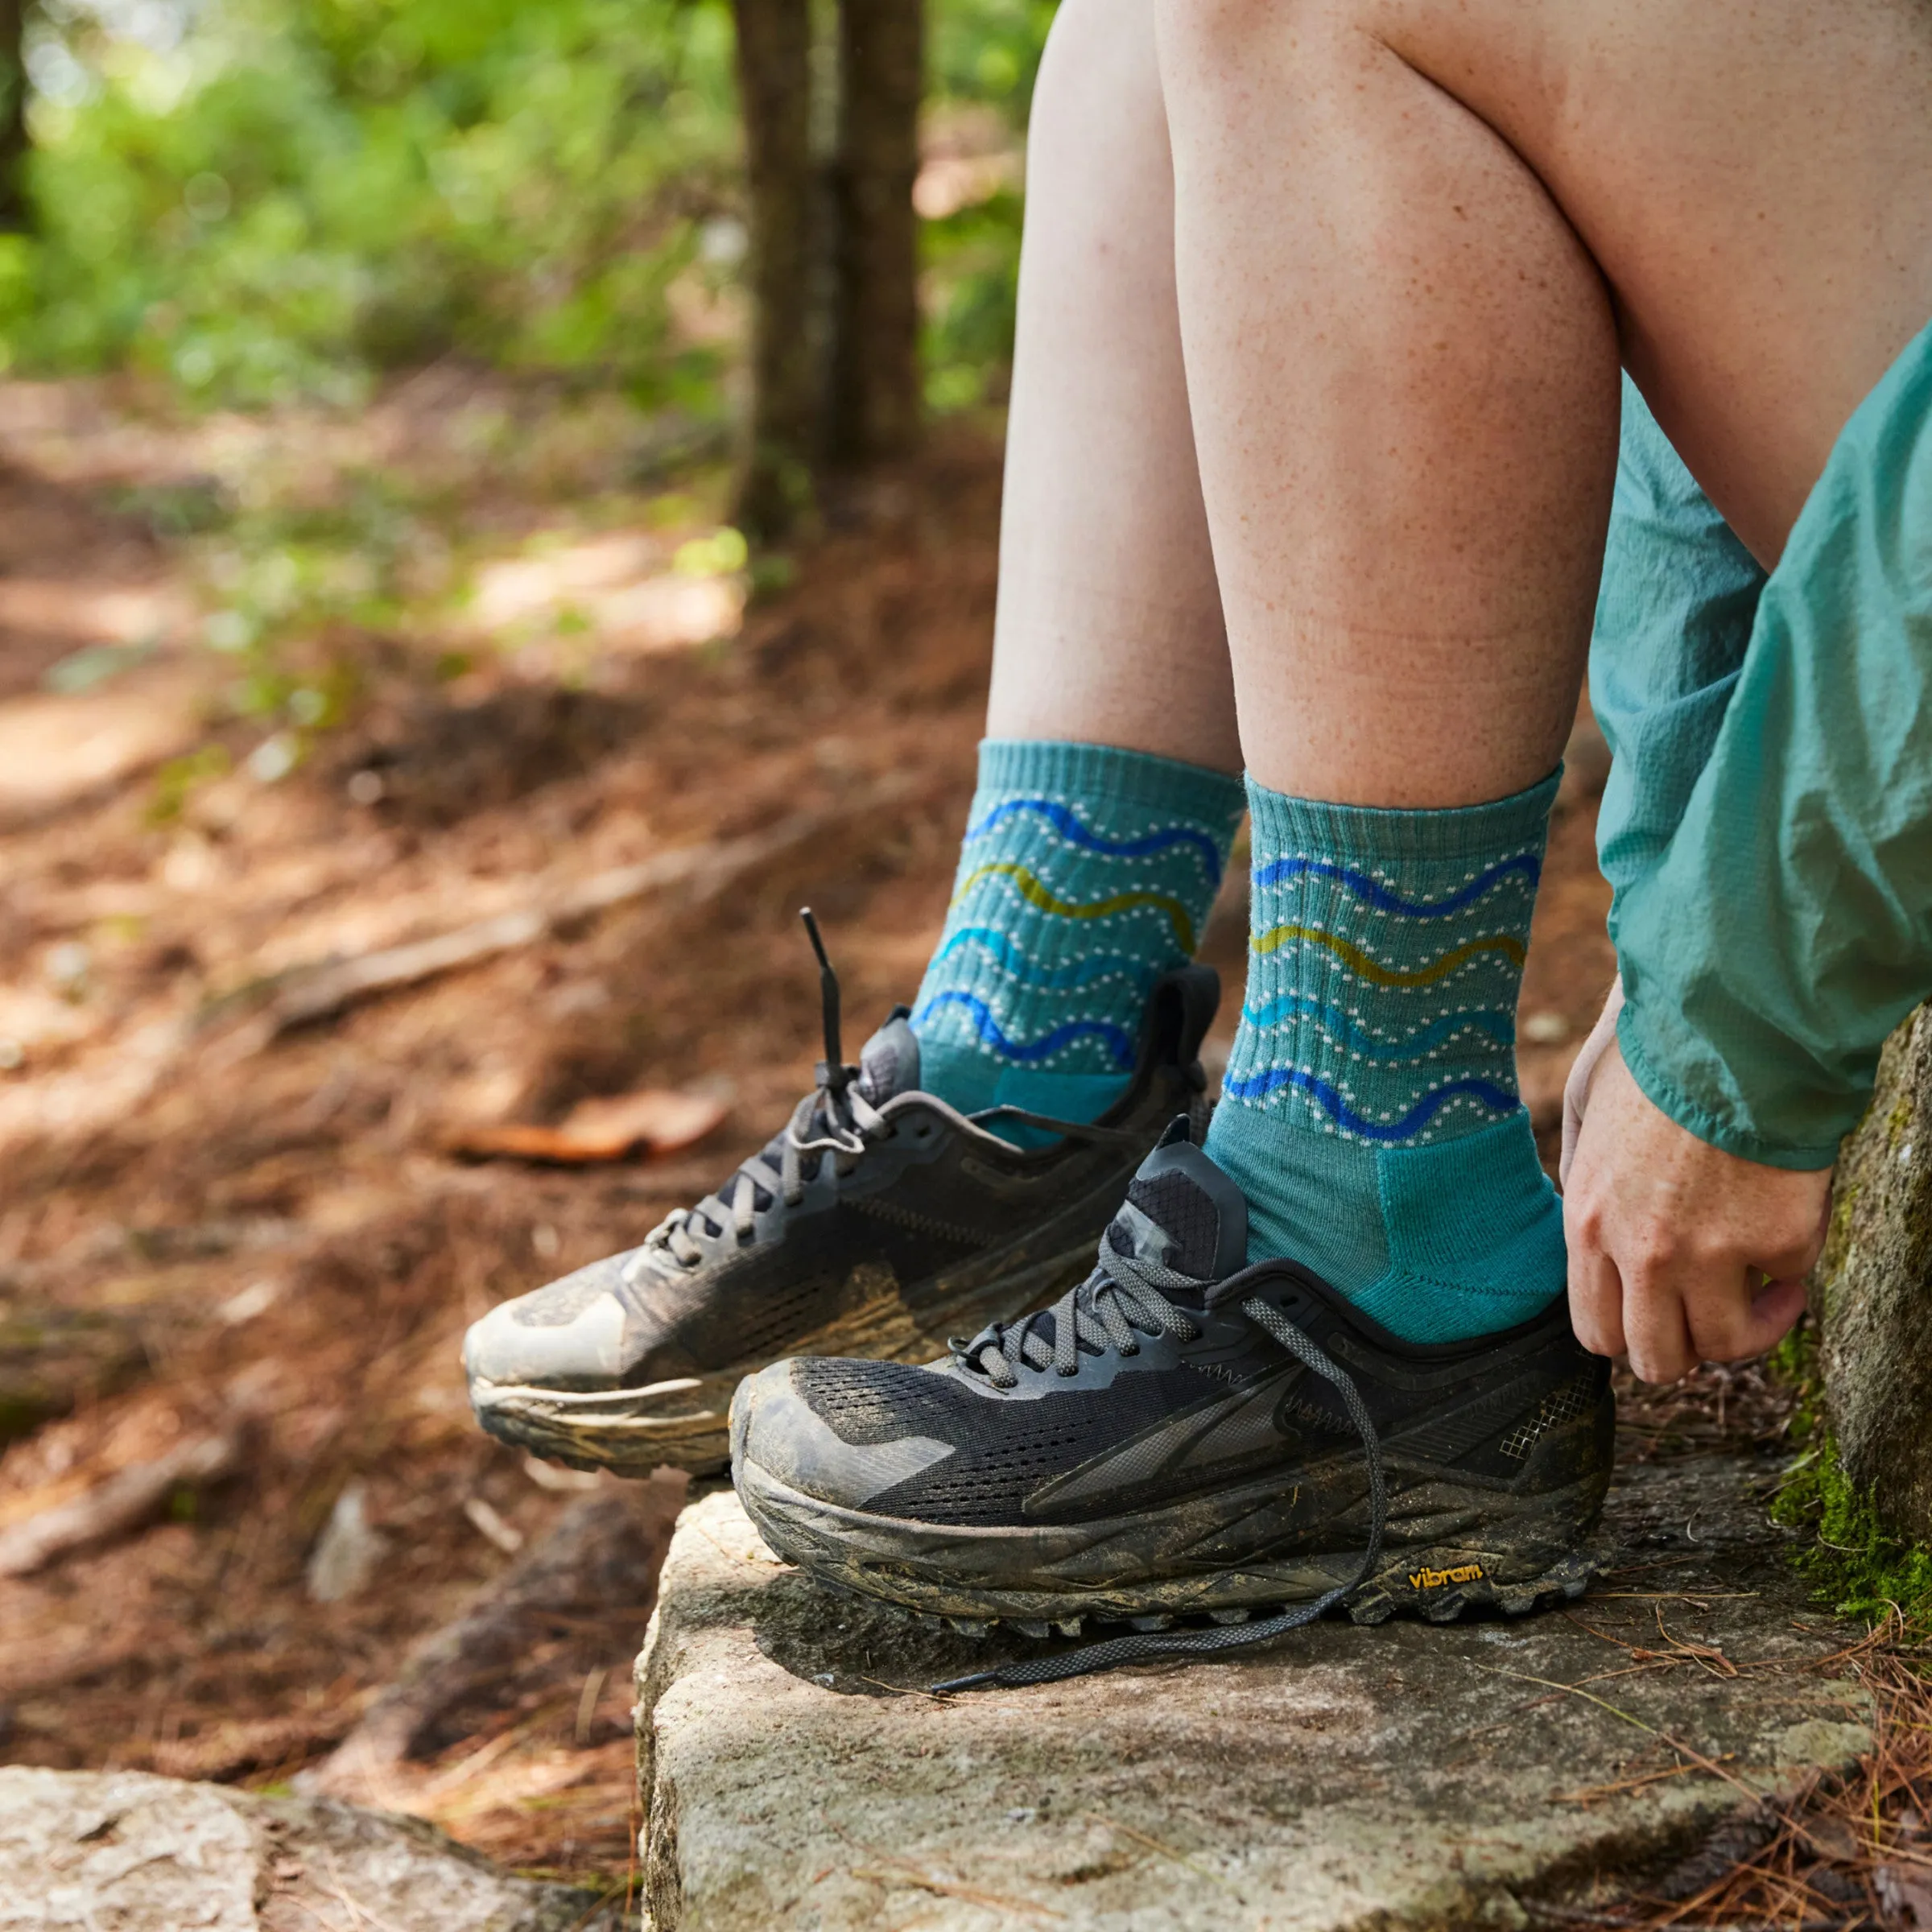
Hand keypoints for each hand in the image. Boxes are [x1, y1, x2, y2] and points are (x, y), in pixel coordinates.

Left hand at [1562, 1037, 1829, 1382]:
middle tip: (1712, 1316)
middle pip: (1658, 1360)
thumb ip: (1585, 1184)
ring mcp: (1714, 1254)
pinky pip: (1791, 1282)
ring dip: (1751, 1326)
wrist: (1726, 1026)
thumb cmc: (1651, 1057)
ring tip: (1766, 1289)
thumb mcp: (1584, 1119)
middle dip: (1687, 1349)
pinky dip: (1793, 1265)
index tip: (1659, 1314)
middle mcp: (1644, 1254)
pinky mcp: (1780, 1240)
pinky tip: (1788, 1227)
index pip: (1596, 1333)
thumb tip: (1594, 1232)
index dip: (1630, 1334)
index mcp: (1589, 1225)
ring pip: (1728, 1346)